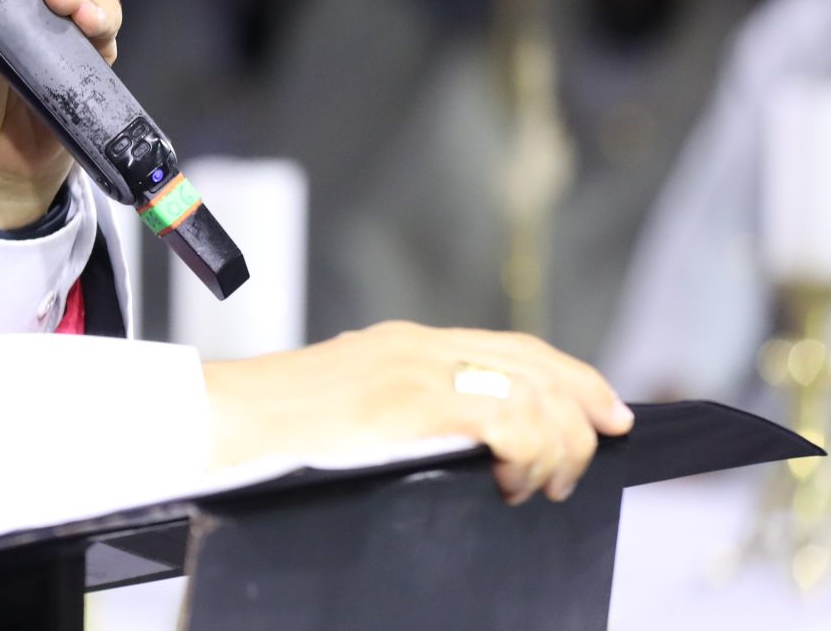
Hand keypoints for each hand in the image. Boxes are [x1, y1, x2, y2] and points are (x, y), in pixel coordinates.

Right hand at [202, 321, 636, 503]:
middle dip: (585, 410)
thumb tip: (466, 455)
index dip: (572, 378)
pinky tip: (510, 481)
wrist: (223, 422)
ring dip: (557, 446)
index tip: (607, 412)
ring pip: (533, 394)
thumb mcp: (354, 413)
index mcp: (407, 346)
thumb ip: (408, 418)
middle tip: (594, 455)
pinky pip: (507, 421)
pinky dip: (528, 453)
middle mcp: (419, 347)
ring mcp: (416, 369)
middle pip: (536, 366)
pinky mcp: (412, 401)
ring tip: (539, 485)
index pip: (514, 350)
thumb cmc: (276, 433)